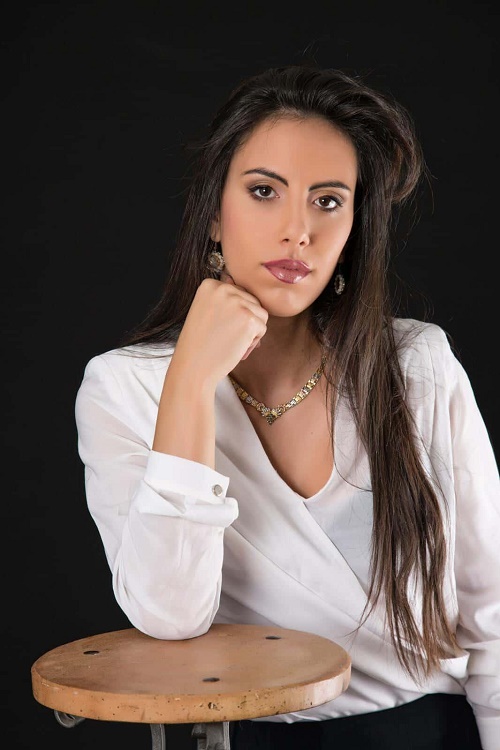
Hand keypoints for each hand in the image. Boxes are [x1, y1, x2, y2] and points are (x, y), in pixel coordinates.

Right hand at [171, 269, 268, 386]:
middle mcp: (223, 289)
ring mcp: (237, 303)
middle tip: (225, 337)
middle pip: (252, 301)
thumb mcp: (206, 311)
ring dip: (250, 331)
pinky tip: (235, 347)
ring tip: (230, 341)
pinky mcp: (249, 319)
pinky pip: (262, 328)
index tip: (217, 327)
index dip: (233, 315)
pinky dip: (252, 342)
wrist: (193, 367)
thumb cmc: (200, 344)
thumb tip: (248, 294)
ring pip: (260, 314)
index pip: (239, 293)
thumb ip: (224, 300)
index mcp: (210, 284)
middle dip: (244, 322)